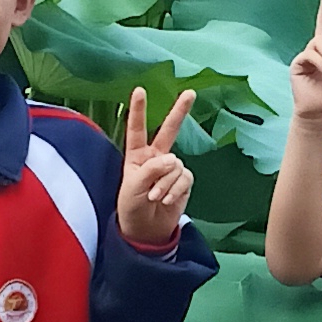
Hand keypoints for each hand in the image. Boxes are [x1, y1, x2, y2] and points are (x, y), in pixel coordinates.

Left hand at [116, 89, 194, 248]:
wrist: (146, 230)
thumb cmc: (132, 207)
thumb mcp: (132, 187)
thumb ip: (150, 169)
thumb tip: (172, 160)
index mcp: (137, 155)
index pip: (137, 129)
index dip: (139, 110)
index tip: (140, 90)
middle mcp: (155, 157)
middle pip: (169, 130)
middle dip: (180, 112)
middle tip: (190, 93)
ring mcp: (171, 168)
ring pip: (175, 165)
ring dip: (165, 183)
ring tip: (155, 197)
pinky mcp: (183, 180)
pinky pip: (184, 178)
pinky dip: (175, 190)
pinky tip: (166, 200)